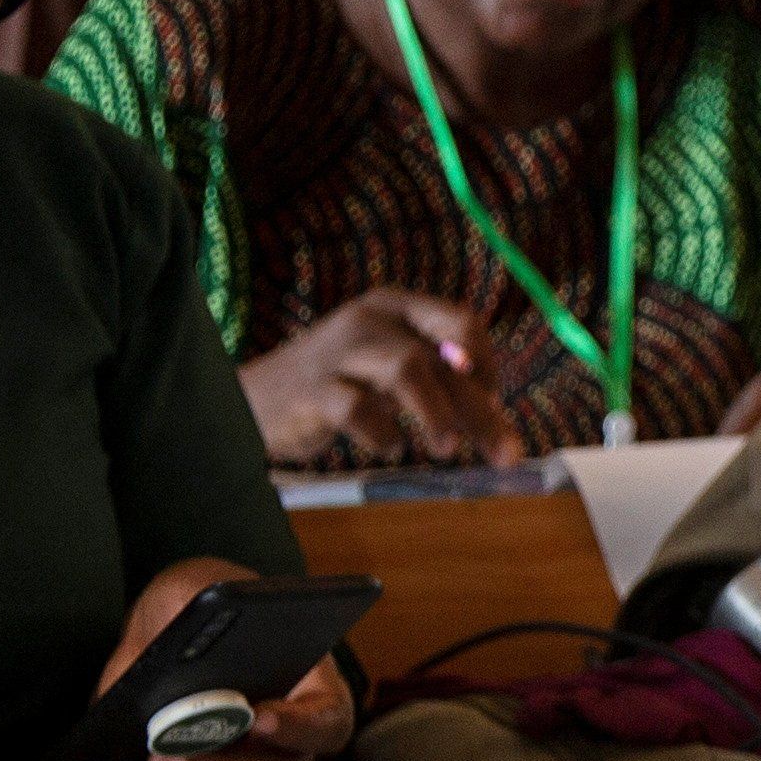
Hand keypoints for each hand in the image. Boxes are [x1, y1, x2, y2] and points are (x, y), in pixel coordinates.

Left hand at [88, 559, 361, 760]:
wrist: (168, 631)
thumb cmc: (199, 604)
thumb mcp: (195, 588)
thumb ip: (192, 612)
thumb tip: (167, 657)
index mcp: (310, 691)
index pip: (326, 721)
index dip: (298, 726)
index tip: (256, 719)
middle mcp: (288, 744)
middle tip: (166, 759)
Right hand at [242, 289, 512, 465]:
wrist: (255, 400)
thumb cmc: (337, 384)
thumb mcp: (388, 366)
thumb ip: (437, 377)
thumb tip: (493, 412)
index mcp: (394, 307)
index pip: (461, 321)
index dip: (487, 364)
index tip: (494, 403)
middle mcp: (369, 319)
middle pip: (442, 357)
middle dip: (479, 409)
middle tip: (505, 453)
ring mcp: (339, 352)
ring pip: (407, 369)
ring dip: (437, 414)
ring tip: (447, 449)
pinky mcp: (313, 389)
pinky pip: (358, 408)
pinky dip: (383, 433)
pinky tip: (390, 447)